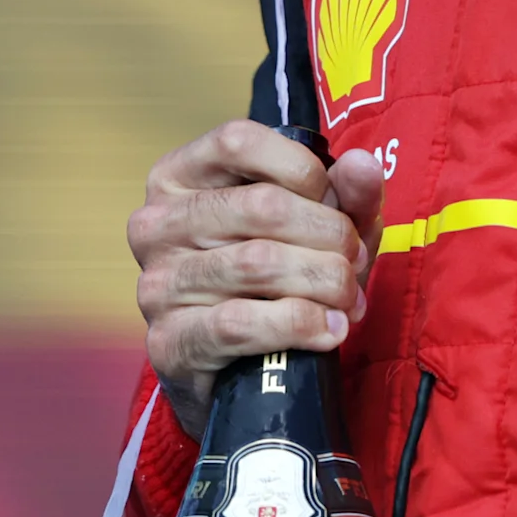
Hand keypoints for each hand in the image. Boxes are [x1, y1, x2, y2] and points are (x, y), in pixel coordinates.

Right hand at [128, 119, 383, 426]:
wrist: (239, 375)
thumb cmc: (273, 282)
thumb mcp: (316, 228)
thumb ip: (344, 193)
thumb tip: (360, 165)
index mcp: (179, 176)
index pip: (237, 141)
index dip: (303, 169)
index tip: (334, 203)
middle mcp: (156, 223)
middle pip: (262, 205)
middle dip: (329, 235)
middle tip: (354, 263)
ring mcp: (157, 283)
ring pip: (258, 263)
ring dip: (323, 282)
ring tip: (347, 300)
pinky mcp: (169, 340)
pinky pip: (242, 322)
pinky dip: (299, 324)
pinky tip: (328, 330)